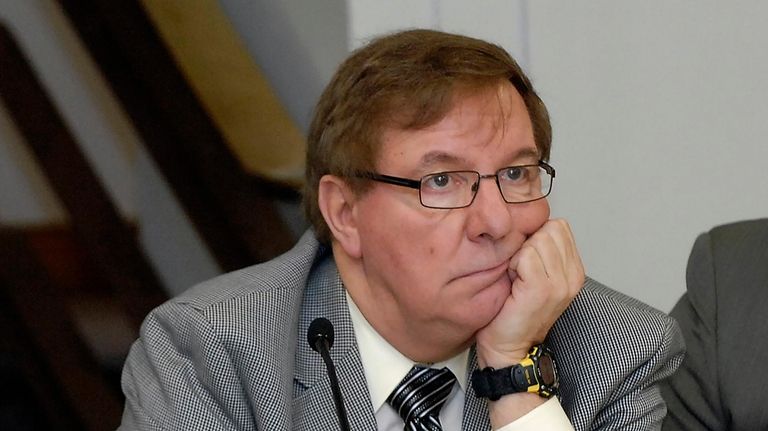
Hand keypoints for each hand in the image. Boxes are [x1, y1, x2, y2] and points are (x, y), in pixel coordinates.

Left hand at [475, 218, 584, 367]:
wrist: (509, 349)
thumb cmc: (513, 312)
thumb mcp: (535, 276)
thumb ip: (541, 251)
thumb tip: (530, 222)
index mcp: (574, 271)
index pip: (559, 225)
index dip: (536, 235)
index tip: (526, 260)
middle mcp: (573, 276)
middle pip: (550, 228)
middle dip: (528, 243)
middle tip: (520, 271)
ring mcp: (561, 284)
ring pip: (537, 240)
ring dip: (519, 255)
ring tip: (516, 278)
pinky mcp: (543, 290)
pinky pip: (526, 256)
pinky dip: (513, 265)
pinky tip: (512, 283)